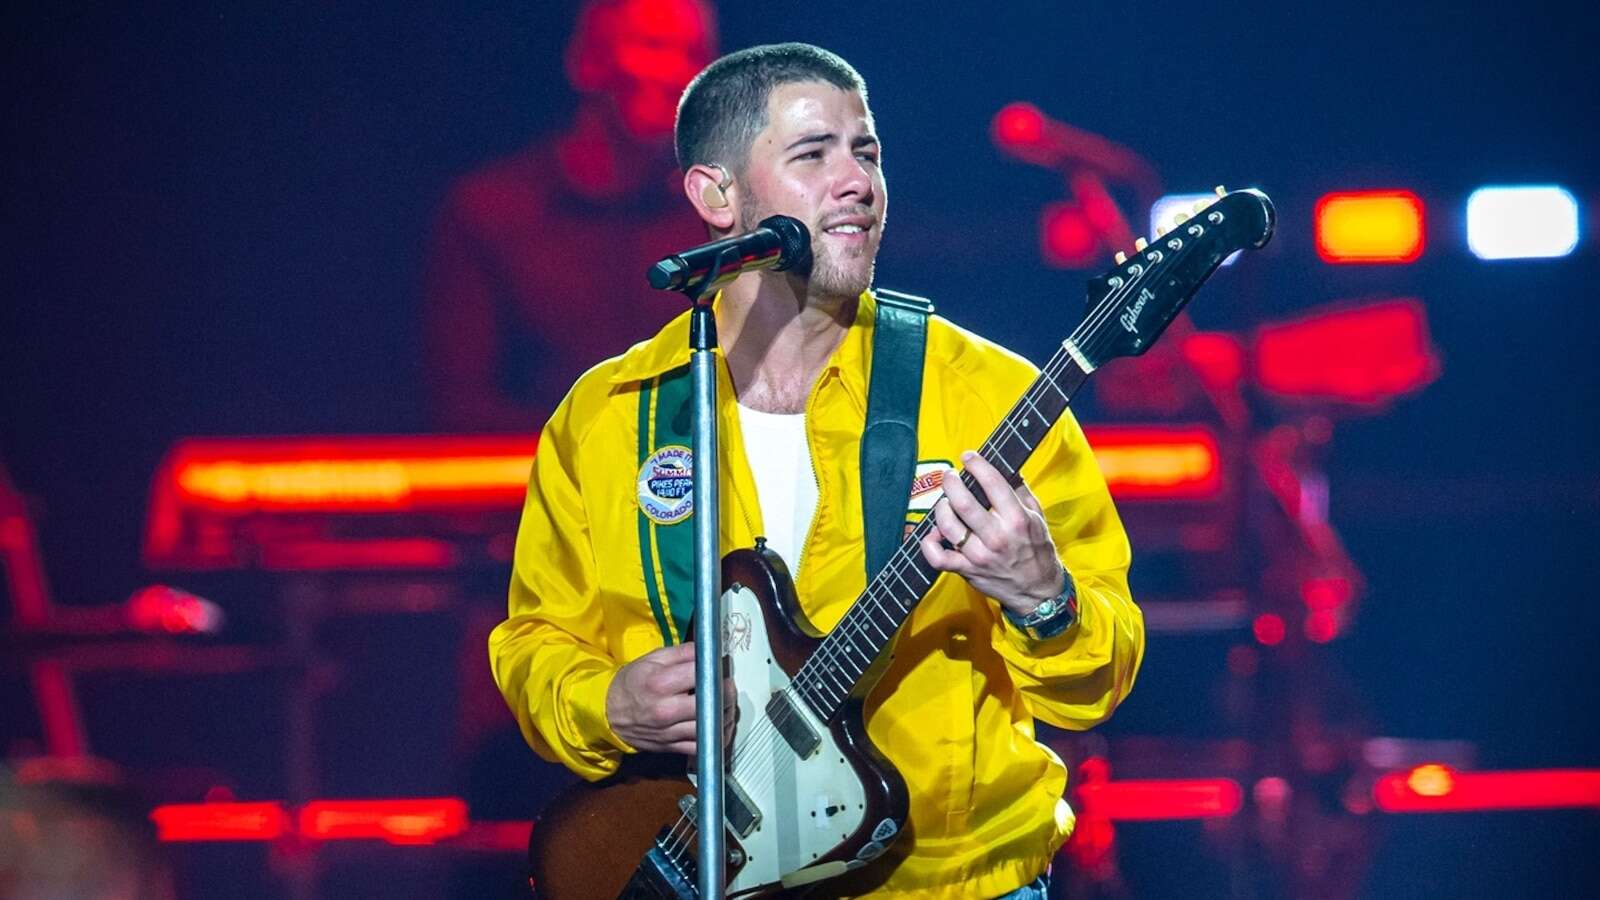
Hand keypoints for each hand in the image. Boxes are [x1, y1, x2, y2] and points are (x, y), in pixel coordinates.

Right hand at [605, 642, 736, 755]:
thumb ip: (682, 652)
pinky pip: (702, 747)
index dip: (715, 668)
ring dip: (725, 715)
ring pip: (710, 727)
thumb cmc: (632, 683)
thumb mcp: (652, 659)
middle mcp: (666, 710)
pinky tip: (718, 725)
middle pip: (710, 703)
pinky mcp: (671, 747)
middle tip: (727, 686)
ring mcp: (669, 732)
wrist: (608, 712)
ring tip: (725, 704)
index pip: (701, 674)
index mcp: (660, 683)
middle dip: (726, 692)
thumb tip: (708, 649)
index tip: (719, 667)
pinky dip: (715, 737)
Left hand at [918, 450, 1065, 615]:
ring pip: (948, 525)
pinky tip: (931, 533)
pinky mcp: (967, 570)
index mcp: (1016, 519)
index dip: (976, 464)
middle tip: (950, 476)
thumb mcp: (1038, 517)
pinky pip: (938, 558)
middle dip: (951, 482)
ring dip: (941, 508)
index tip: (968, 456)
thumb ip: (1021, 491)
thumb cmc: (1037, 551)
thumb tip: (1008, 467)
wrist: (1037, 591)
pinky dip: (928, 544)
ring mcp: (979, 555)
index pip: (992, 483)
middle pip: (963, 502)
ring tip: (944, 502)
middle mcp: (996, 537)